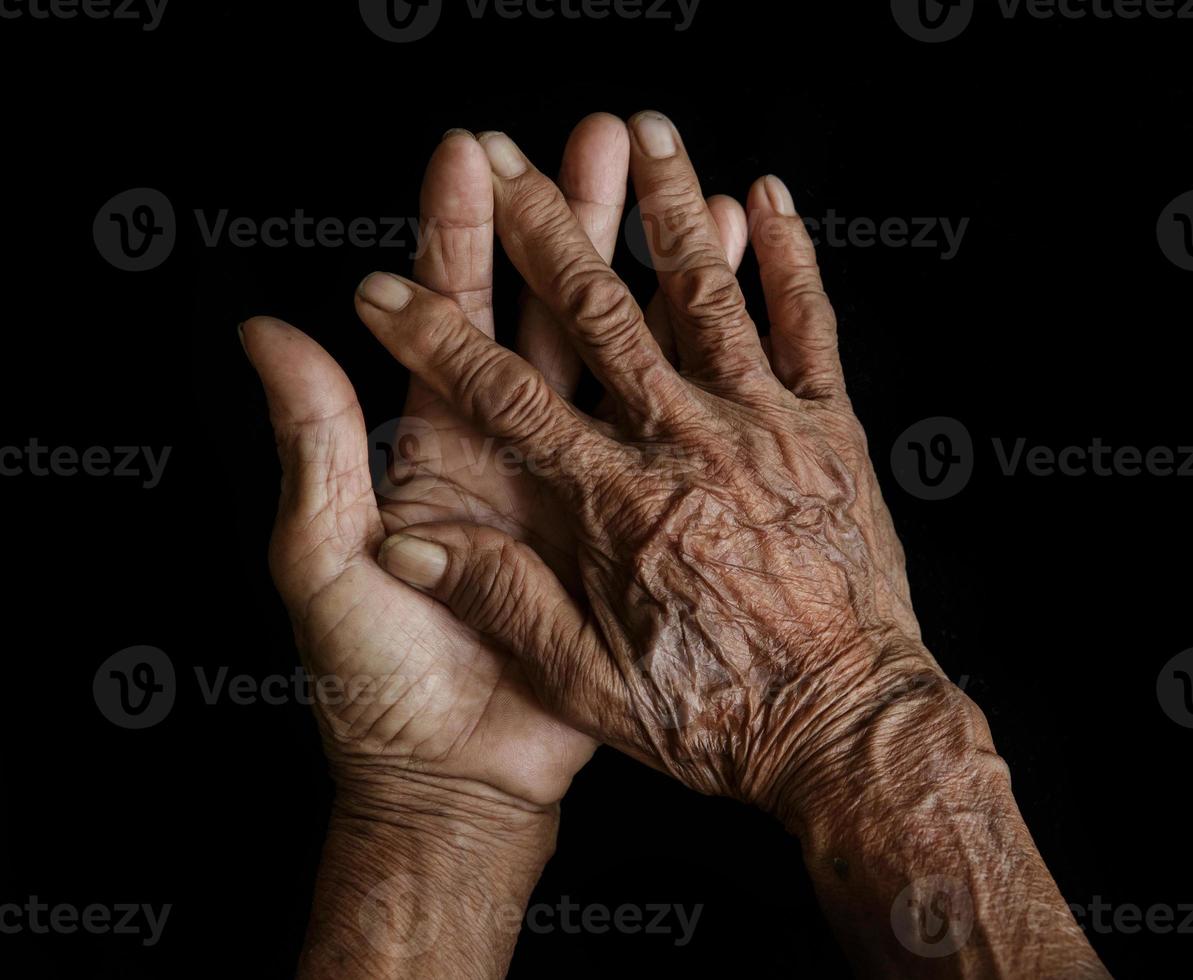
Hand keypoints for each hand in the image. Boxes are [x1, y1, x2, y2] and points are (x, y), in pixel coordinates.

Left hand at [243, 114, 747, 810]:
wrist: (460, 775)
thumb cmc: (378, 681)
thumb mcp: (327, 559)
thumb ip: (315, 444)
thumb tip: (268, 332)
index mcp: (430, 442)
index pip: (442, 316)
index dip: (454, 236)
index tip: (470, 157)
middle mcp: (504, 445)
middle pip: (534, 312)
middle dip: (561, 221)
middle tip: (591, 139)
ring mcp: (571, 477)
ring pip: (609, 354)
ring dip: (639, 268)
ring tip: (672, 185)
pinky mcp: (625, 520)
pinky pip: (660, 427)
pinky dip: (692, 357)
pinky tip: (723, 293)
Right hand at [355, 111, 947, 827]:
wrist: (848, 730)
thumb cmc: (716, 714)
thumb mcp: (587, 679)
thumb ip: (499, 600)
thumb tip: (407, 547)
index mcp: (615, 503)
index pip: (500, 394)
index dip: (433, 335)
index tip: (382, 285)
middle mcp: (687, 443)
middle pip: (598, 311)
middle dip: (540, 224)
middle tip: (498, 150)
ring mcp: (766, 427)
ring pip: (704, 292)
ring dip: (665, 205)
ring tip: (635, 128)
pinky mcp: (832, 432)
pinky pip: (808, 326)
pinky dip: (787, 258)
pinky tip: (764, 198)